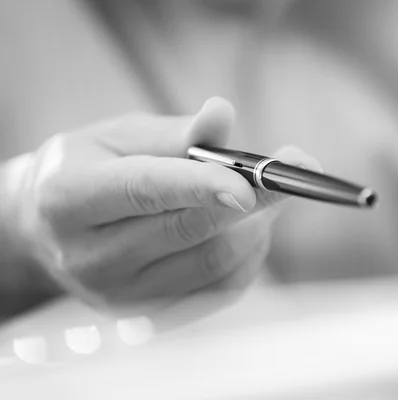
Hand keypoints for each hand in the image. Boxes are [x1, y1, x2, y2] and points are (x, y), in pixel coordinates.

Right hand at [1, 97, 320, 324]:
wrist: (49, 229)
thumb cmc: (89, 170)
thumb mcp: (118, 136)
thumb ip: (174, 132)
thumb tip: (222, 114)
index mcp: (70, 198)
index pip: (146, 191)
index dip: (201, 186)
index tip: (252, 181)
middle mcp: (89, 256)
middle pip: (189, 230)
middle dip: (253, 199)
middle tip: (295, 170)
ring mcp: (119, 295)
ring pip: (213, 263)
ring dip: (255, 226)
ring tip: (263, 196)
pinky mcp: (148, 316)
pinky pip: (219, 291)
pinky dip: (248, 257)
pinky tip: (249, 230)